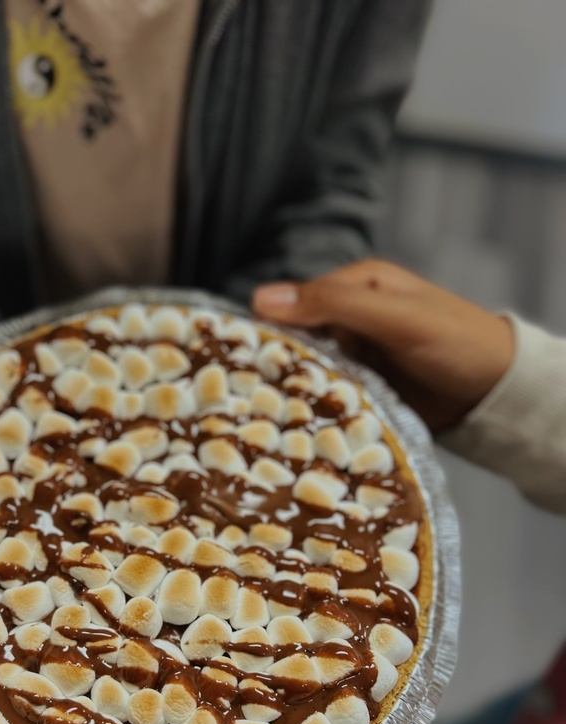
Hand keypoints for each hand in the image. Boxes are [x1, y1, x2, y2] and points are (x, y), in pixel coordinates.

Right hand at [252, 259, 514, 431]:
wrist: (496, 392)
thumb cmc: (454, 341)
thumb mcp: (392, 315)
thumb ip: (332, 303)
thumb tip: (260, 298)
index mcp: (356, 288)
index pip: (294, 304)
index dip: (265, 329)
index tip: (233, 359)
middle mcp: (352, 322)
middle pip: (298, 343)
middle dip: (275, 367)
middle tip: (239, 397)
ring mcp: (358, 360)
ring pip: (311, 375)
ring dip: (293, 394)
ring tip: (258, 419)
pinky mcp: (365, 393)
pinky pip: (330, 401)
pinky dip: (316, 413)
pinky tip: (294, 429)